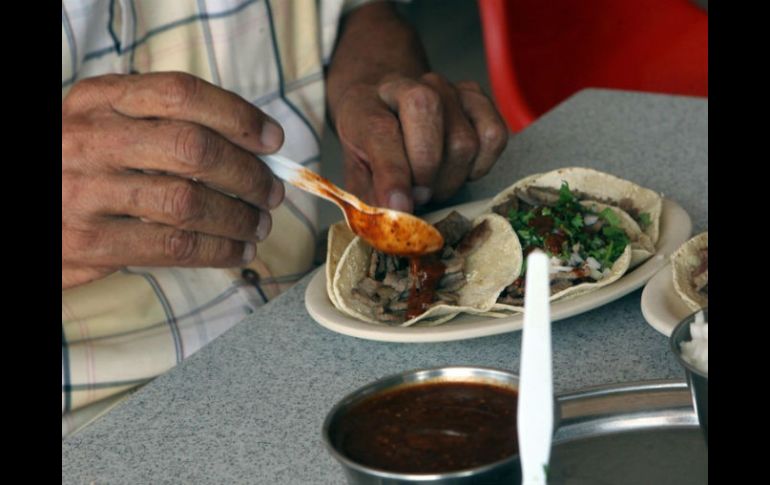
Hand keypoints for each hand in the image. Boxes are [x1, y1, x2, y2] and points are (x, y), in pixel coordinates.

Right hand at [62, 72, 284, 288]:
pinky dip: (218, 250)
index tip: (273, 139)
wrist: (21, 207)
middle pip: (193, 149)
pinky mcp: (90, 241)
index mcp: (100, 99)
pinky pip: (173, 247)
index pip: (182, 93)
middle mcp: (91, 138)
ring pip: (188, 203)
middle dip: (248, 173)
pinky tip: (238, 251)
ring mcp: (87, 190)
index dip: (238, 116)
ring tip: (260, 225)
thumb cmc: (78, 163)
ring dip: (239, 217)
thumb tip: (252, 148)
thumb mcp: (105, 124)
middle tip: (272, 192)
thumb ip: (162, 125)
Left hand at [332, 72, 507, 212]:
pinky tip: (460, 170)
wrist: (386, 106)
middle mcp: (406, 86)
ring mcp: (445, 88)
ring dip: (450, 178)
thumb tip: (390, 229)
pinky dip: (481, 165)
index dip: (393, 175)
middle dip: (427, 172)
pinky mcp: (476, 97)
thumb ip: (368, 199)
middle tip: (419, 197)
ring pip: (464, 140)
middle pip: (428, 118)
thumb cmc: (371, 146)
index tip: (401, 209)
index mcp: (365, 105)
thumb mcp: (357, 173)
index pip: (380, 133)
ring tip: (433, 185)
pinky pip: (494, 136)